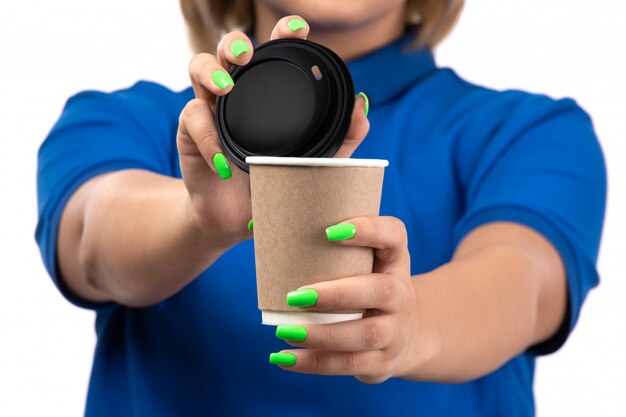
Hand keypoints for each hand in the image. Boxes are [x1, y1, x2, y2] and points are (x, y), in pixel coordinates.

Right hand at [177, 16, 369, 244]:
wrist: (239, 218)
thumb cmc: (275, 183)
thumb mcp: (314, 163)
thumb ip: (341, 139)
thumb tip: (361, 107)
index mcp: (268, 92)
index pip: (275, 52)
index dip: (283, 33)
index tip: (299, 29)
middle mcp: (239, 93)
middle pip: (230, 49)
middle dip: (235, 43)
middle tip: (248, 54)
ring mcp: (212, 108)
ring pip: (199, 67)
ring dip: (210, 72)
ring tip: (226, 88)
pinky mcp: (190, 131)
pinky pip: (194, 119)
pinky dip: (208, 137)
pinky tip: (222, 160)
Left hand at [270, 216, 428, 383]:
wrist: (402, 335)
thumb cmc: (363, 285)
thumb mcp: (360, 263)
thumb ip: (322, 247)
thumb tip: (253, 226)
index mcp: (395, 260)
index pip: (394, 235)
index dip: (368, 230)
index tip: (329, 231)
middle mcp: (402, 294)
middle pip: (380, 291)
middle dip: (337, 294)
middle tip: (295, 296)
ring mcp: (396, 330)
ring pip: (366, 334)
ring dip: (322, 335)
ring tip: (284, 331)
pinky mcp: (383, 361)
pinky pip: (351, 365)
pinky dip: (315, 363)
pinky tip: (285, 358)